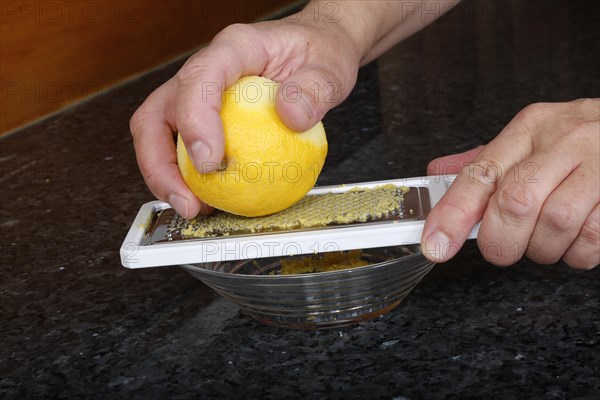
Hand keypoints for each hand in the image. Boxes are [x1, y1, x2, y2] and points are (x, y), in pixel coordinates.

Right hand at [129, 16, 362, 217]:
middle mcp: (206, 70)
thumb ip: (315, 89)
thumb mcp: (331, 67)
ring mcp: (199, 95)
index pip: (200, 77)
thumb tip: (291, 115)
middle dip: (159, 164)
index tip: (210, 162)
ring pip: (159, 135)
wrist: (317, 50)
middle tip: (187, 202)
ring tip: (194, 208)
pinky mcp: (205, 118)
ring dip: (166, 177)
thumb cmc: (318, 52)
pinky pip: (183, 149)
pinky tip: (210, 201)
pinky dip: (187, 178)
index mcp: (234, 48)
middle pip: (157, 113)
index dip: (195, 120)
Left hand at [422, 99, 599, 269]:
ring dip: (541, 248)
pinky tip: (574, 238)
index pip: (481, 174)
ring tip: (544, 238)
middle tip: (501, 247)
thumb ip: (485, 162)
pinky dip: (575, 253)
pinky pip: (592, 241)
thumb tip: (437, 175)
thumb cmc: (577, 141)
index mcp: (528, 129)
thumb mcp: (529, 139)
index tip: (435, 244)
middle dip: (500, 240)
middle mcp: (564, 142)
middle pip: (516, 202)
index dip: (453, 214)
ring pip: (555, 224)